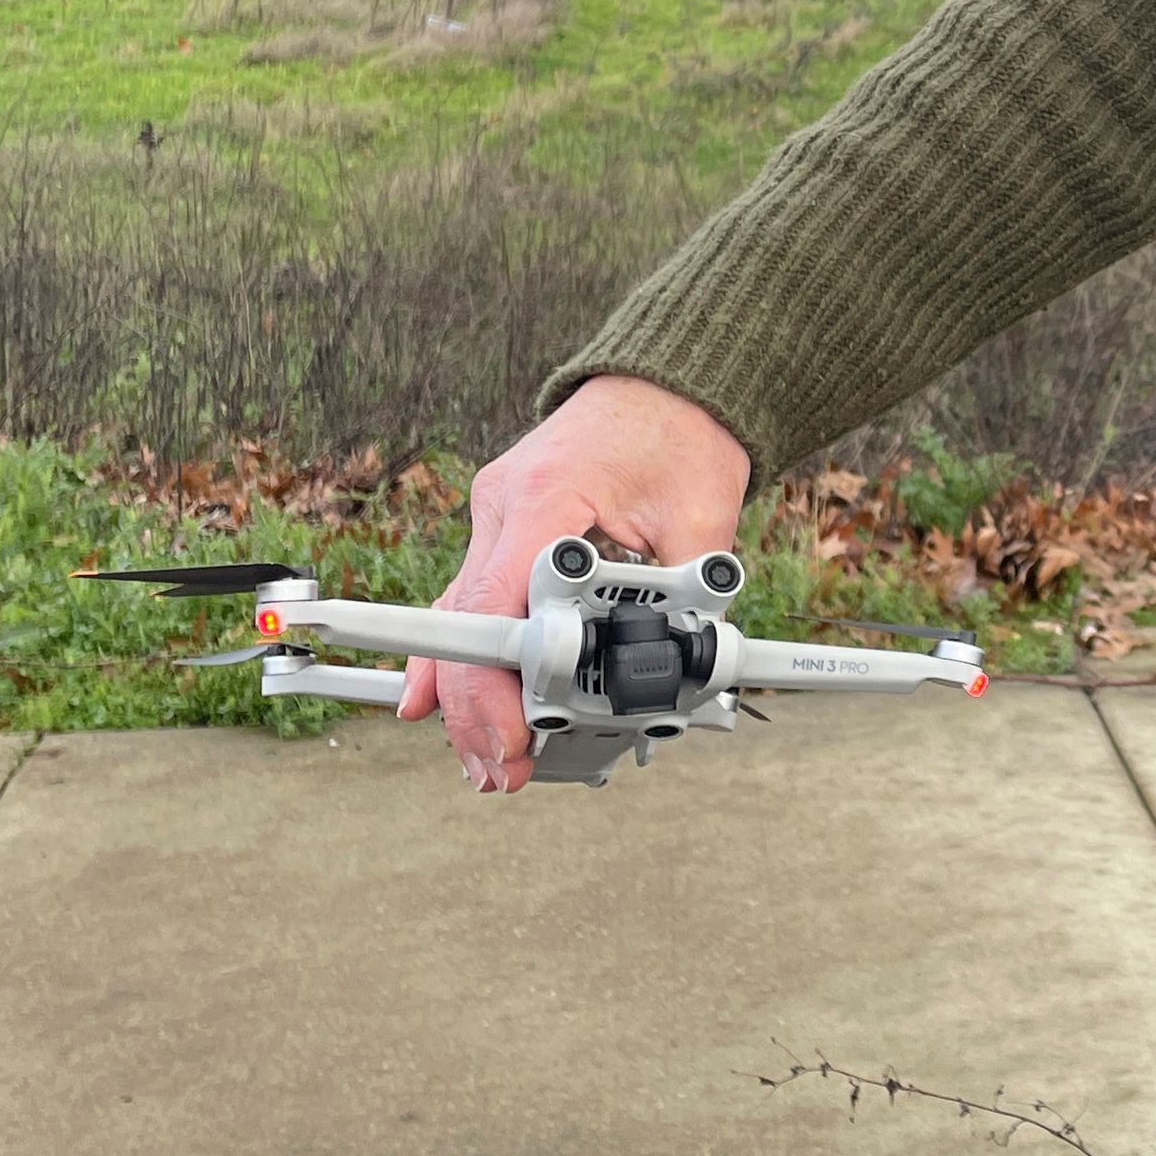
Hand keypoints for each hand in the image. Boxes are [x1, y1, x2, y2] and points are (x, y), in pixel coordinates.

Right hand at [394, 374, 750, 792]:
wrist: (668, 384)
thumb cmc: (684, 438)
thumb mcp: (703, 516)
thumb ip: (692, 593)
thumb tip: (687, 668)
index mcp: (550, 493)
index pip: (498, 601)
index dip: (492, 681)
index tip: (508, 739)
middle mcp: (505, 504)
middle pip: (463, 621)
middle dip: (475, 707)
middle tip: (500, 771)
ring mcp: (496, 516)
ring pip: (459, 616)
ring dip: (467, 690)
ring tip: (489, 758)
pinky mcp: (504, 531)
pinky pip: (474, 600)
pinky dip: (470, 656)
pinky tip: (452, 708)